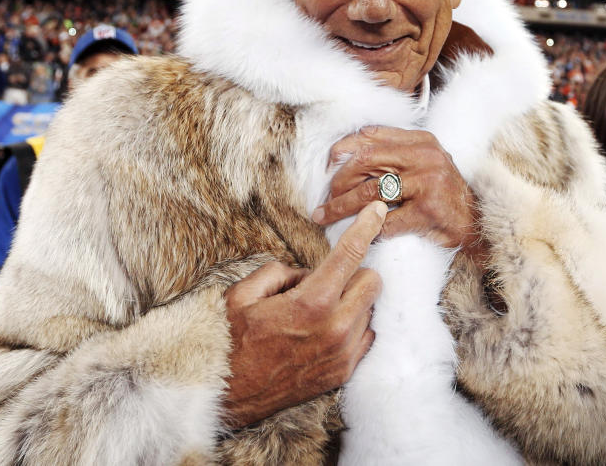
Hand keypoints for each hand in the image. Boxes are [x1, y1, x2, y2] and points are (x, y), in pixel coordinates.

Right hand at [222, 201, 386, 427]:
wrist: (227, 396)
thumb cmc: (231, 341)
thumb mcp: (244, 293)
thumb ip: (281, 271)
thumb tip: (307, 274)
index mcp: (311, 303)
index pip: (351, 254)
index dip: (367, 227)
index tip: (378, 209)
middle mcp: (335, 329)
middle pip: (372, 282)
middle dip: (355, 275)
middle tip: (328, 282)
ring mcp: (342, 354)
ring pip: (370, 310)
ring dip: (352, 303)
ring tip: (317, 313)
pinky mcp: (343, 373)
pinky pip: (366, 336)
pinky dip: (352, 327)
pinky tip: (325, 331)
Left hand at [311, 126, 485, 261]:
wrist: (477, 222)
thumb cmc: (444, 194)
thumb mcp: (425, 162)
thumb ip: (394, 153)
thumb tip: (346, 152)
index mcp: (421, 141)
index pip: (371, 136)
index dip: (342, 150)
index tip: (327, 166)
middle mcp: (424, 157)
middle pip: (365, 162)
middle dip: (337, 182)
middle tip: (324, 199)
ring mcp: (427, 183)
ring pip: (370, 191)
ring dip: (341, 207)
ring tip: (325, 216)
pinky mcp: (427, 211)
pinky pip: (386, 221)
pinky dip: (368, 229)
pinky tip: (357, 234)